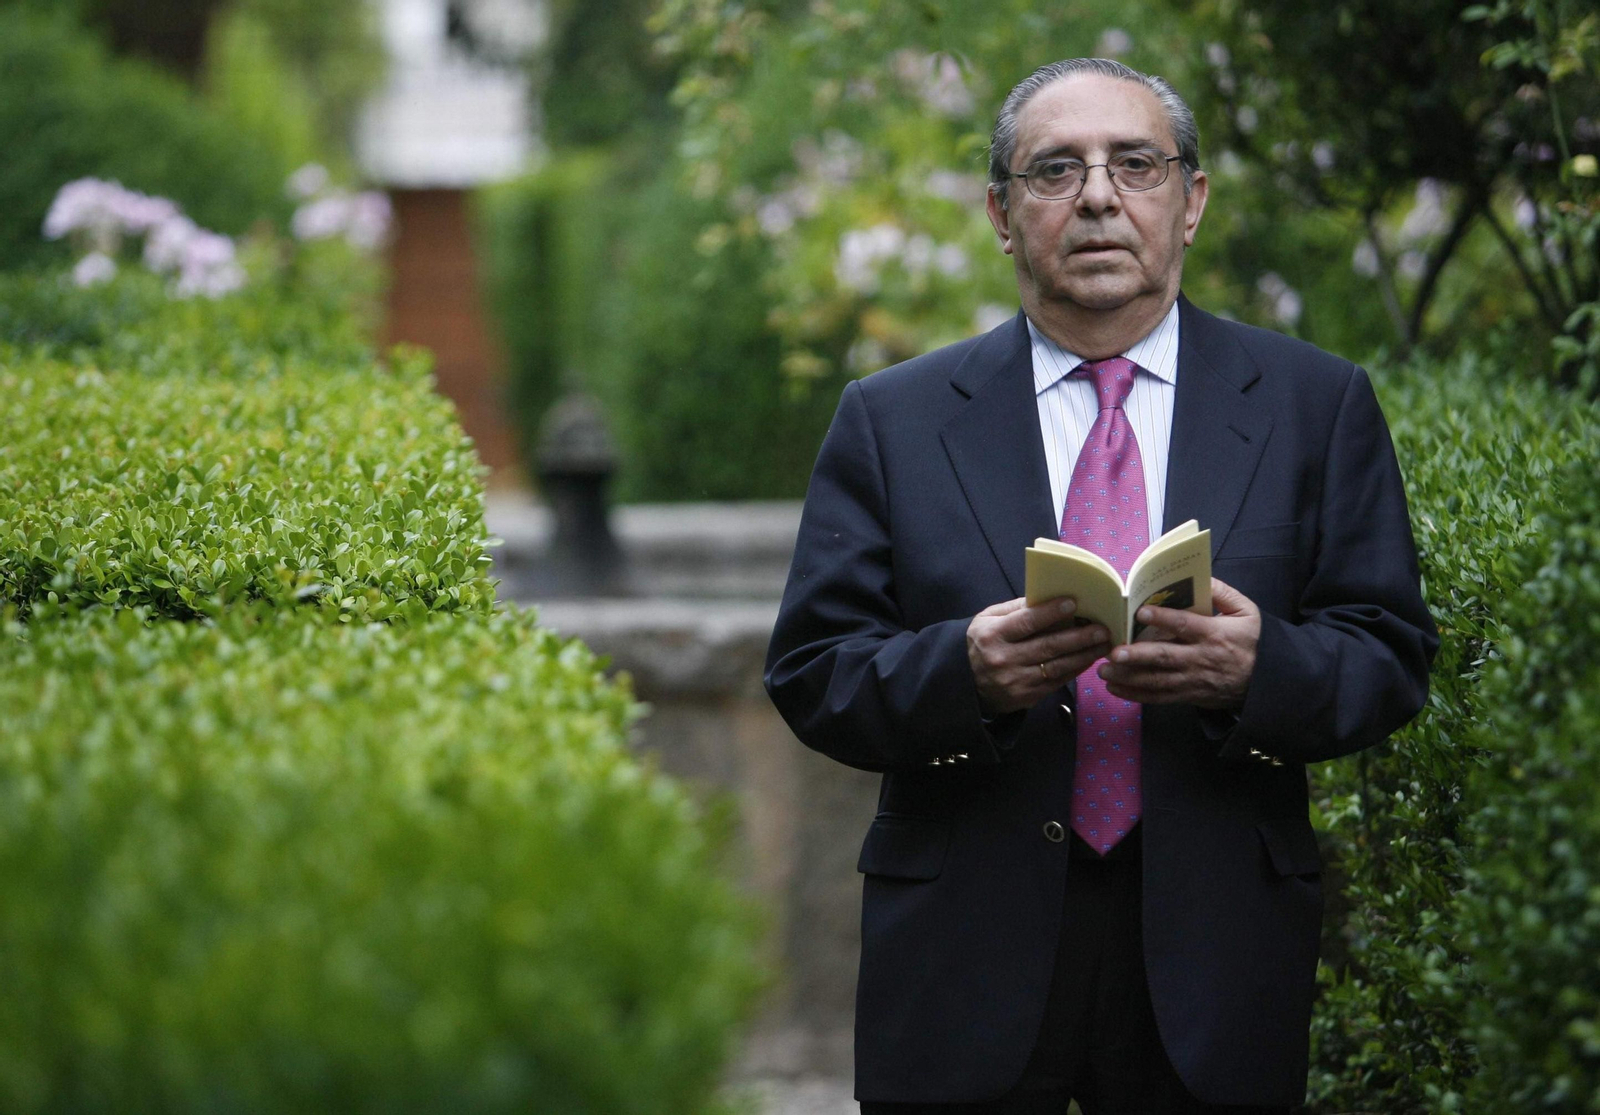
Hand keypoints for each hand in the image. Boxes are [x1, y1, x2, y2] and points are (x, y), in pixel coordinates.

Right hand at [967, 597, 1110, 716]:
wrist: (965, 683)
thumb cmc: (981, 644)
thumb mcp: (987, 620)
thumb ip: (1014, 609)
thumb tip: (1046, 597)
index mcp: (992, 635)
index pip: (1025, 622)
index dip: (1050, 613)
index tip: (1073, 603)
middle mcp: (1003, 659)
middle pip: (1047, 646)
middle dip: (1079, 637)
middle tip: (1102, 629)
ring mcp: (1015, 681)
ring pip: (1056, 667)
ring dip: (1084, 655)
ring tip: (1103, 644)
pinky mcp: (1025, 698)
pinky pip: (1056, 682)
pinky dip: (1074, 670)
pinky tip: (1087, 659)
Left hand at [1096, 578, 1259, 707]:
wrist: (1265, 682)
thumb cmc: (1252, 641)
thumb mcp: (1247, 612)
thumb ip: (1222, 593)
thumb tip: (1198, 577)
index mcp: (1214, 634)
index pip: (1186, 625)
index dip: (1163, 618)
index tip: (1139, 611)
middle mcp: (1200, 659)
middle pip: (1165, 657)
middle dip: (1137, 656)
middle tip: (1113, 652)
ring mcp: (1192, 681)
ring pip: (1157, 681)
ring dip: (1129, 677)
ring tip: (1104, 671)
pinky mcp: (1187, 696)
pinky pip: (1159, 698)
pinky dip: (1135, 695)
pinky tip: (1114, 688)